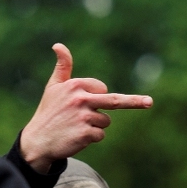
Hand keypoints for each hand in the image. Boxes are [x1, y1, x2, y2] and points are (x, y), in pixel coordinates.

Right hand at [20, 44, 152, 172]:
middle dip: (135, 101)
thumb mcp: (53, 88)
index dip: (97, 97)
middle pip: (115, 101)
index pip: (102, 89)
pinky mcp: (86, 134)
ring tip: (75, 128)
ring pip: (105, 121)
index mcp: (75, 86)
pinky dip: (91, 138)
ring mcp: (84, 117)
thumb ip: (62, 67)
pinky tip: (75, 138)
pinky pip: (100, 135)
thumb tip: (58, 45)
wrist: (36, 142)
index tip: (87, 102)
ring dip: (95, 126)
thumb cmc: (48, 113)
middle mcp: (80, 100)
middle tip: (150, 102)